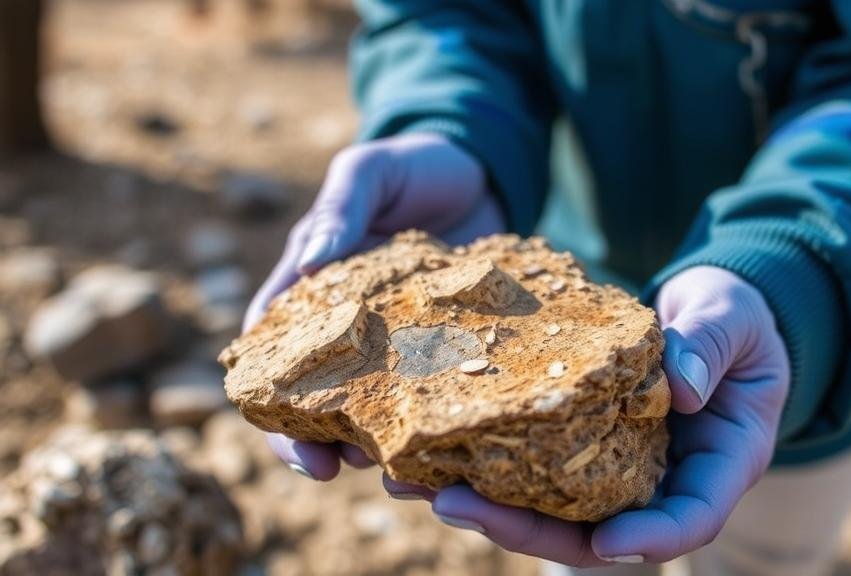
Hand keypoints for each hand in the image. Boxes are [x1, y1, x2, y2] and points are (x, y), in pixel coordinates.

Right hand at [244, 132, 505, 478]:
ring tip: (401, 474)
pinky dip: (435, 424)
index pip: (270, 354)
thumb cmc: (415, 165)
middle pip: (315, 399)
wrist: (483, 171)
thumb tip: (309, 262)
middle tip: (334, 472)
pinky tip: (450, 447)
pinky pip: (434, 394)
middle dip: (318, 442)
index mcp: (312, 288)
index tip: (292, 441)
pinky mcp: (444, 345)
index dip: (270, 405)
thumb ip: (340, 208)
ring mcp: (398, 341)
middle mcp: (347, 325)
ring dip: (379, 445)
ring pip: (375, 410)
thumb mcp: (371, 170)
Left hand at [394, 266, 788, 566]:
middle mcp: (662, 479)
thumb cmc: (734, 316)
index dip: (652, 540)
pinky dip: (482, 463)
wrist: (709, 312)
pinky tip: (423, 449)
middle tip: (452, 506)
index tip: (606, 545)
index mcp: (718, 463)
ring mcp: (615, 467)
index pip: (691, 519)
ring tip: (406, 483)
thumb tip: (681, 386)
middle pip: (595, 532)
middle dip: (522, 528)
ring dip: (481, 504)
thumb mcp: (732, 318)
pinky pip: (532, 466)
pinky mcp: (578, 444)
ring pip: (550, 509)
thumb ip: (712, 344)